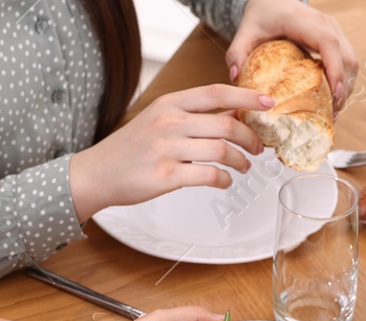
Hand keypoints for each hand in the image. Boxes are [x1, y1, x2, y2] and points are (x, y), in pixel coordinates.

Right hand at [70, 85, 271, 222]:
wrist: (97, 173)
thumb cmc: (131, 149)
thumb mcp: (160, 120)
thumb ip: (194, 116)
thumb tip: (232, 113)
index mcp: (170, 104)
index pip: (216, 93)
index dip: (247, 97)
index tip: (268, 103)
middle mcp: (169, 122)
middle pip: (226, 124)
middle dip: (251, 137)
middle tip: (258, 148)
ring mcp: (166, 149)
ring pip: (221, 151)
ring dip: (241, 161)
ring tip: (244, 167)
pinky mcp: (165, 176)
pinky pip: (208, 176)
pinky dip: (224, 180)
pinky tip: (224, 182)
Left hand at [227, 0, 358, 108]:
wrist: (273, 1)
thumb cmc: (261, 16)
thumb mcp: (245, 32)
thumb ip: (236, 53)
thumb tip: (235, 78)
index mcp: (304, 21)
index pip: (328, 43)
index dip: (335, 69)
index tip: (335, 94)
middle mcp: (325, 24)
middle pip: (347, 57)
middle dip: (344, 88)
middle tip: (332, 113)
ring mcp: (334, 31)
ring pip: (351, 61)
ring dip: (346, 87)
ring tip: (333, 111)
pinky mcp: (337, 39)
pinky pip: (347, 62)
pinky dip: (344, 82)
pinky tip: (332, 100)